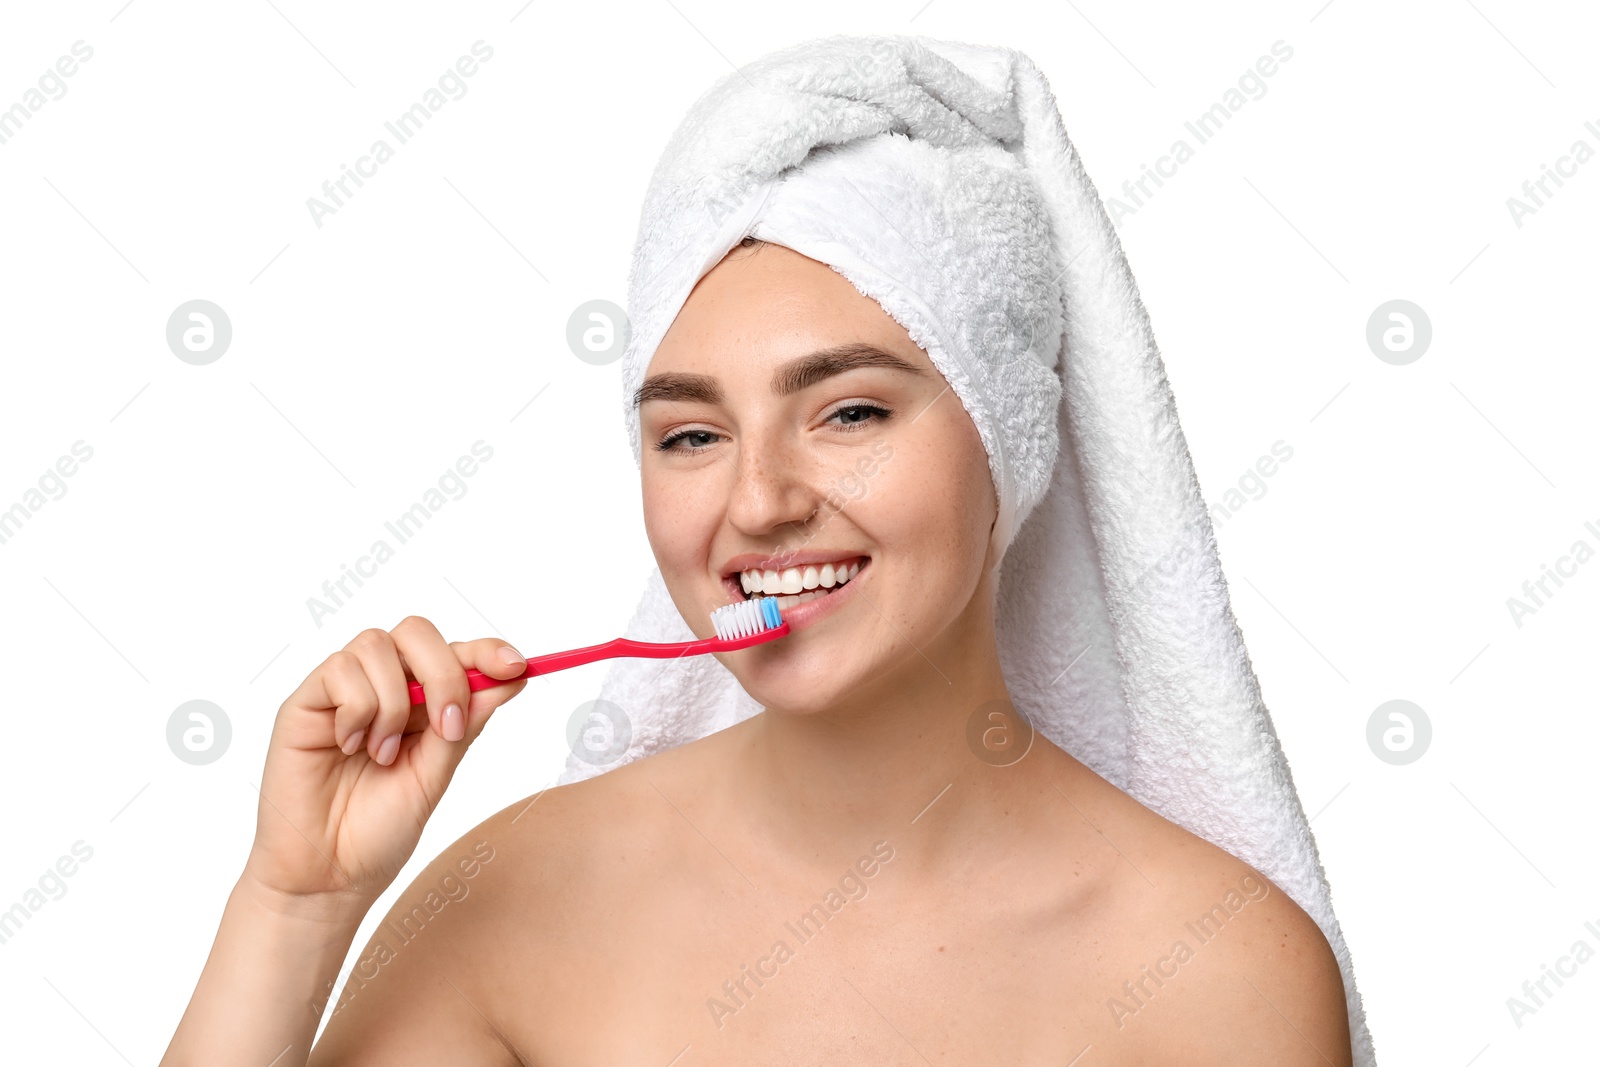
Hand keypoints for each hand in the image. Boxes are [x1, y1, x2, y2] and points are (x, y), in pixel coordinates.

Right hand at [242, 616, 528, 912]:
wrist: (329, 876)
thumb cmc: (378, 831)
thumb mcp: (436, 775)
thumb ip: (465, 724)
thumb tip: (510, 677)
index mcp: (421, 703)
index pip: (455, 653)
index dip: (487, 650)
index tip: (517, 666)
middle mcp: (382, 688)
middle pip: (416, 632)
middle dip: (444, 671)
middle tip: (446, 726)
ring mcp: (341, 692)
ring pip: (377, 645)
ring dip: (394, 703)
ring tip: (383, 754)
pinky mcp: (305, 703)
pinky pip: (339, 670)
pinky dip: (356, 709)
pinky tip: (349, 747)